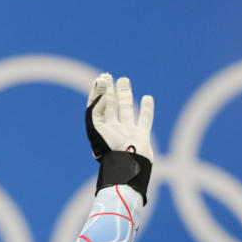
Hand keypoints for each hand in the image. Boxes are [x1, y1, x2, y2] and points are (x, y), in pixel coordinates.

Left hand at [85, 73, 154, 202]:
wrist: (127, 165)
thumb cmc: (109, 149)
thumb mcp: (94, 127)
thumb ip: (95, 108)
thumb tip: (101, 90)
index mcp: (99, 130)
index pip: (96, 107)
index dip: (97, 93)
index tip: (99, 79)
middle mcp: (113, 130)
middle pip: (109, 106)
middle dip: (108, 91)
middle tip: (108, 76)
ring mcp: (128, 132)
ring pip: (126, 109)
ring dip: (124, 94)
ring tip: (123, 79)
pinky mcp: (142, 135)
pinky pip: (144, 119)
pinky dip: (147, 108)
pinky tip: (147, 98)